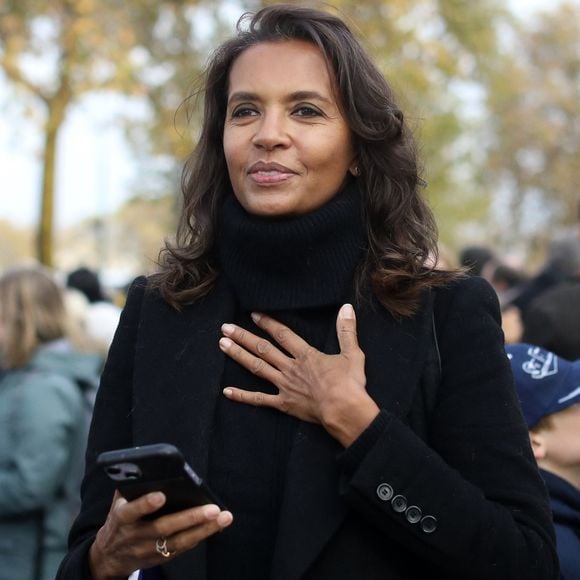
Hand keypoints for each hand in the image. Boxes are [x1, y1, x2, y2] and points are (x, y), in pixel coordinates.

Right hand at [89, 491, 232, 578]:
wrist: (109, 555)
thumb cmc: (121, 518)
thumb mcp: (118, 501)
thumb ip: (130, 485)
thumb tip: (146, 463)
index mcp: (122, 518)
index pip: (132, 511)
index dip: (145, 504)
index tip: (161, 495)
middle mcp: (136, 536)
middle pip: (163, 528)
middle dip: (189, 518)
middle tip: (212, 509)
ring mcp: (149, 550)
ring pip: (179, 542)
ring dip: (204, 530)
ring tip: (223, 517)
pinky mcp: (160, 558)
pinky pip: (183, 548)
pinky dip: (200, 536)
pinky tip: (216, 526)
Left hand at [219, 304, 378, 445]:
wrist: (345, 411)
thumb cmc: (350, 384)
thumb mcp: (352, 353)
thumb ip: (347, 330)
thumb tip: (347, 307)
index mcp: (306, 355)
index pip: (282, 334)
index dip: (267, 323)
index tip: (253, 314)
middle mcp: (290, 368)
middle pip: (262, 348)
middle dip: (243, 336)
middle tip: (225, 327)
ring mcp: (284, 386)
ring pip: (257, 368)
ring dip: (238, 355)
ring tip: (222, 345)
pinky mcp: (283, 404)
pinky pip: (259, 400)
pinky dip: (242, 396)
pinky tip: (227, 391)